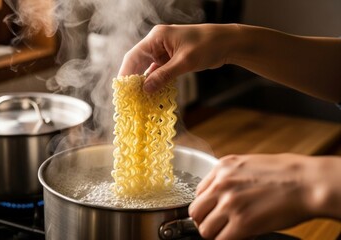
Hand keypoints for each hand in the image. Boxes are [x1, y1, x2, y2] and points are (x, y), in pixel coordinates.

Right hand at [118, 24, 238, 92]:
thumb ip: (164, 75)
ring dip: (145, 82)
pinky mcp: (172, 59)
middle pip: (138, 62)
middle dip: (133, 79)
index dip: (125, 73)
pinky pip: (158, 71)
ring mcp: (164, 51)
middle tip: (127, 97)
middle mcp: (157, 43)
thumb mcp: (184, 62)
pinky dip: (155, 81)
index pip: (134, 56)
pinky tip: (152, 93)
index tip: (121, 90)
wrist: (228, 43)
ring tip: (138, 98)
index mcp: (156, 37)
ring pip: (148, 68)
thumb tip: (146, 89)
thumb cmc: (207, 46)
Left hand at [188, 153, 340, 239]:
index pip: (198, 193)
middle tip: (217, 225)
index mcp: (222, 168)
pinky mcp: (242, 223)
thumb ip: (230, 178)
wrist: (306, 182)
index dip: (206, 206)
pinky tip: (238, 237)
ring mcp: (230, 204)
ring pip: (204, 229)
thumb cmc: (285, 173)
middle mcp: (221, 184)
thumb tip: (220, 194)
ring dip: (214, 234)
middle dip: (205, 221)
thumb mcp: (248, 164)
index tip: (213, 212)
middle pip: (196, 212)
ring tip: (227, 232)